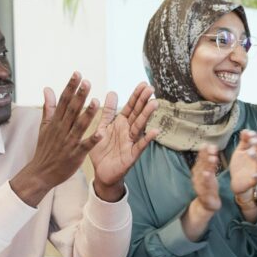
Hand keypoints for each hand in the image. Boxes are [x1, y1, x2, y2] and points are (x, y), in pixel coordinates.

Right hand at [11, 72, 102, 206]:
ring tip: (97, 101)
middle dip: (80, 95)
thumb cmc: (45, 149)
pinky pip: (85, 146)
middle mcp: (62, 129)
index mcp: (56, 122)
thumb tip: (47, 88)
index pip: (64, 101)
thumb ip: (49, 107)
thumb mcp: (44, 126)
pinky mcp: (76, 155)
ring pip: (79, 126)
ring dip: (88, 114)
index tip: (77, 74)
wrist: (40, 173)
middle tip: (87, 81)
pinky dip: (93, 140)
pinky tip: (102, 133)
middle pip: (72, 110)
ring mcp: (69, 142)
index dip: (71, 87)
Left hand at [89, 82, 158, 201]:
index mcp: (121, 123)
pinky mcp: (131, 155)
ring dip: (147, 115)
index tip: (144, 84)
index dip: (136, 96)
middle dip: (143, 101)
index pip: (130, 107)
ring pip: (139, 126)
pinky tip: (155, 131)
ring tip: (155, 104)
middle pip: (137, 113)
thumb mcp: (103, 127)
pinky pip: (140, 146)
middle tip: (151, 88)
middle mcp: (128, 131)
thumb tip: (112, 92)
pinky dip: (147, 139)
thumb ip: (108, 111)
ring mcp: (131, 142)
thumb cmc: (103, 150)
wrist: (102, 173)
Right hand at [190, 144, 221, 213]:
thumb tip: (210, 147)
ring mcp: (200, 185)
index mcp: (198, 172)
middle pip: (201, 165)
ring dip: (207, 165)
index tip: (207, 143)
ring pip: (203, 174)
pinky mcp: (205, 193)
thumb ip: (209, 162)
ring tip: (212, 158)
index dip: (203, 152)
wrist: (207, 204)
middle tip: (210, 147)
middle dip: (206, 156)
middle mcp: (197, 177)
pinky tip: (207, 173)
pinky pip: (205, 186)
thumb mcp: (209, 173)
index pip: (200, 160)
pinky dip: (206, 179)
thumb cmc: (209, 187)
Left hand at [229, 130, 256, 196]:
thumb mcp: (240, 152)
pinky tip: (254, 174)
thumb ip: (243, 142)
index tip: (249, 132)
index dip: (256, 137)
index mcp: (256, 153)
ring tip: (250, 153)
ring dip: (256, 158)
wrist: (237, 182)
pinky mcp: (254, 181)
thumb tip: (245, 130)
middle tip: (252, 140)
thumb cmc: (240, 165)